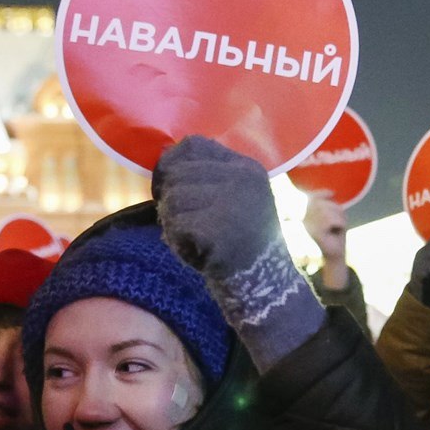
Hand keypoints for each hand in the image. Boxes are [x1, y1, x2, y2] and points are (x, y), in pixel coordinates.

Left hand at [154, 136, 325, 371]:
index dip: (173, 166)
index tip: (174, 188)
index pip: (193, 145)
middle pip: (176, 173)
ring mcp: (232, 201)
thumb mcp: (234, 199)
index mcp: (247, 168)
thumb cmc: (241, 243)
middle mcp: (242, 178)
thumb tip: (164, 156)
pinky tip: (196, 252)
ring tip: (194, 239)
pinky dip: (178, 241)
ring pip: (172, 199)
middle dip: (172, 200)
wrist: (265, 284)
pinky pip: (175, 224)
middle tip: (188, 225)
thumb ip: (206, 177)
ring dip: (173, 223)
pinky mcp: (218, 227)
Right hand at [304, 192, 348, 287]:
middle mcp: (303, 220)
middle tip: (337, 222)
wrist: (334, 254)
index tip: (332, 194)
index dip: (321, 193)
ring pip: (329, 211)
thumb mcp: (333, 214)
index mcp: (304, 214)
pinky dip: (340, 224)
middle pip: (322, 203)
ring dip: (339, 218)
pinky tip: (336, 232)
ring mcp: (307, 227)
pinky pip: (332, 221)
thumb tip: (331, 192)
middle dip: (335, 209)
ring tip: (336, 227)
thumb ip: (328, 202)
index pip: (311, 197)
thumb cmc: (334, 233)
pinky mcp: (315, 234)